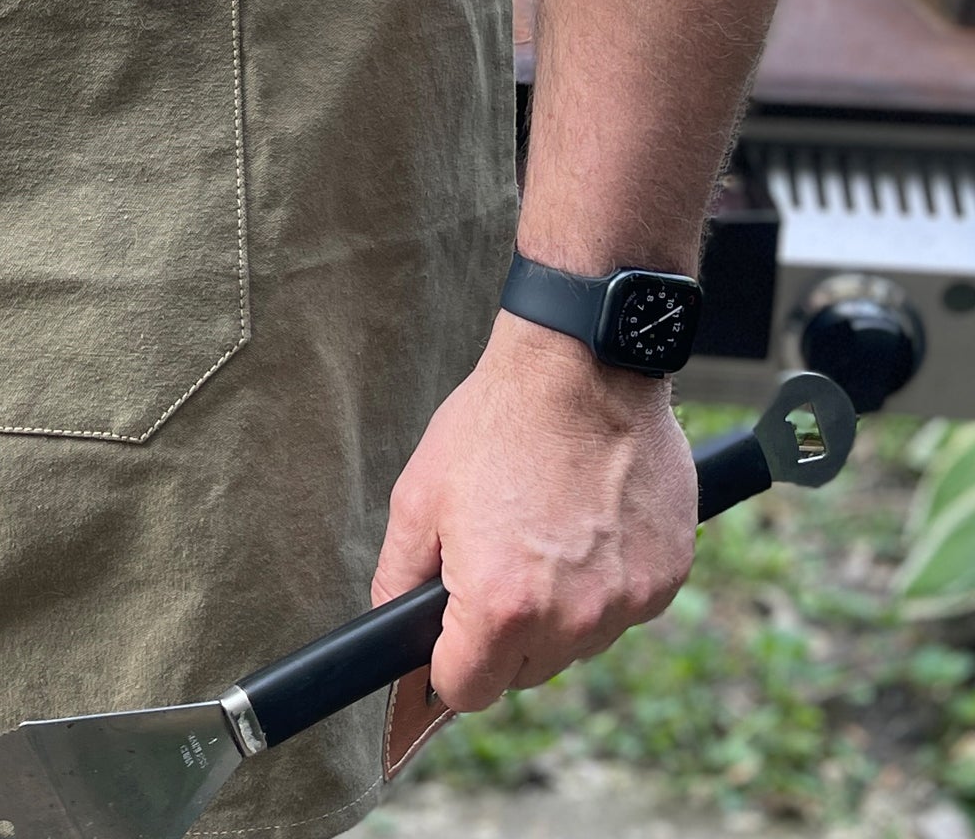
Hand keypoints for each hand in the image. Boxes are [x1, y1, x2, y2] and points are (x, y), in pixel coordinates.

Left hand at [371, 311, 696, 711]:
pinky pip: (622, 607)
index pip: (467, 691)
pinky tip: (585, 525)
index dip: (449, 666)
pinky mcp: (666, 578)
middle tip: (494, 563)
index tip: (448, 637)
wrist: (580, 369)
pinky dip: (602, 582)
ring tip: (541, 533)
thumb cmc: (495, 424)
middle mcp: (570, 619)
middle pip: (525, 672)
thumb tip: (395, 628)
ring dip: (556, 611)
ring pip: (577, 643)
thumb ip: (398, 577)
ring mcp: (626, 602)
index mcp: (501, 606)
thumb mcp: (419, 495)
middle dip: (502, 635)